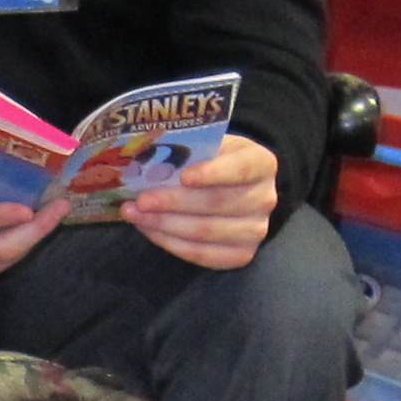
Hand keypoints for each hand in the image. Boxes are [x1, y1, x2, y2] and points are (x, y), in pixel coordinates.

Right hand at [0, 189, 58, 281]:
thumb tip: (0, 131)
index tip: (28, 209)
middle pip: (0, 248)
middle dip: (36, 229)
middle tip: (60, 206)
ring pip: (10, 257)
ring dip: (37, 234)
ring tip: (58, 209)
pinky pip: (9, 260)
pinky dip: (28, 240)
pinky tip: (43, 221)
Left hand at [124, 131, 278, 269]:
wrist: (237, 189)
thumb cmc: (215, 162)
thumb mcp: (210, 146)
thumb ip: (189, 151)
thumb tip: (148, 162)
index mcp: (262, 163)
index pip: (240, 169)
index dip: (212, 173)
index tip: (183, 176)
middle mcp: (265, 199)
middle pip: (216, 203)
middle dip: (173, 202)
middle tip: (140, 200)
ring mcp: (256, 231)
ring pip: (205, 232)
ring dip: (164, 225)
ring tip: (134, 214)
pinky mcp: (241, 255)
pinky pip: (201, 254)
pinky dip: (170, 243)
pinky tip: (149, 229)